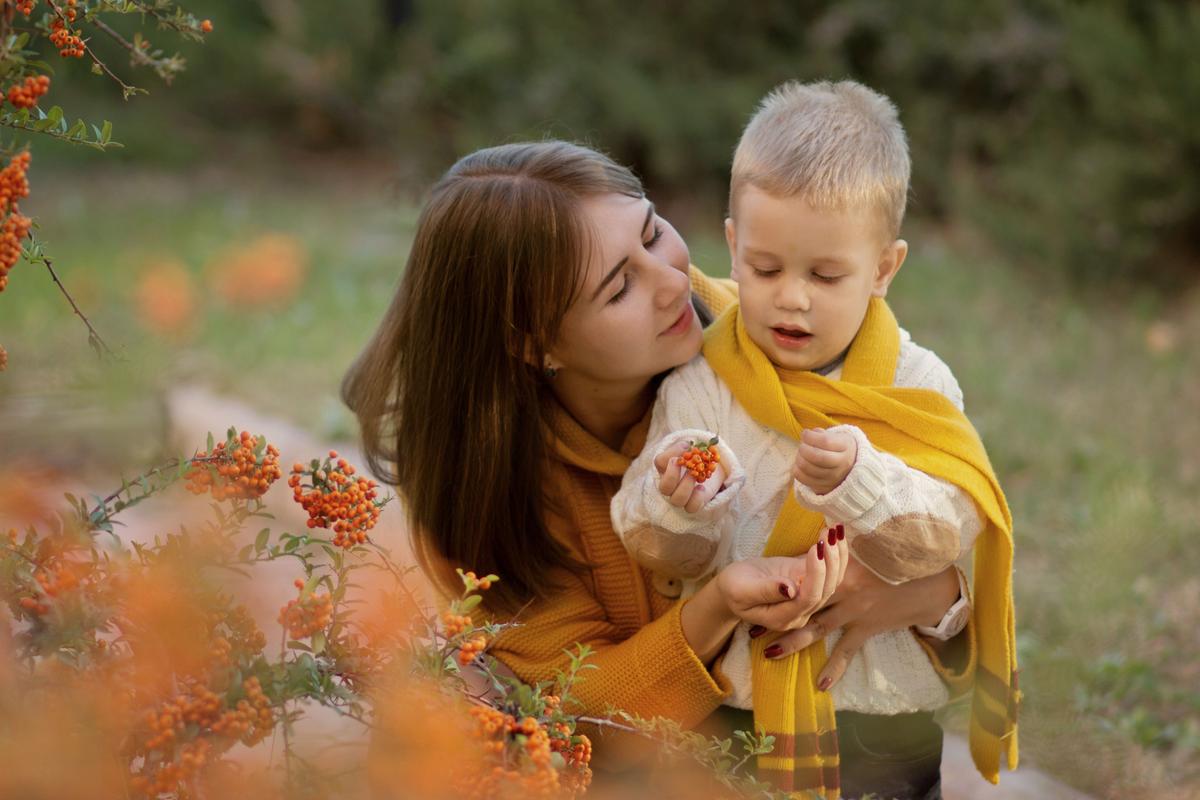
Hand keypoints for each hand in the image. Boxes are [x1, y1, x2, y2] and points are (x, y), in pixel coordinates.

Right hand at [654, 439, 725, 512]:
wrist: (707, 467)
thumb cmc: (695, 454)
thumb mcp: (692, 446)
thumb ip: (688, 446)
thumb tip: (687, 446)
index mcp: (665, 466)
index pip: (660, 461)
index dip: (672, 453)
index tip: (685, 446)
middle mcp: (668, 484)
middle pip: (664, 487)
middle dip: (673, 476)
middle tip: (685, 465)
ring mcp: (678, 496)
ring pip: (677, 500)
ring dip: (686, 486)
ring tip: (695, 475)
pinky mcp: (691, 504)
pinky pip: (690, 508)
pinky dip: (697, 499)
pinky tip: (702, 488)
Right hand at [714, 529, 848, 631]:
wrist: (734, 586)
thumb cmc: (733, 588)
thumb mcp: (741, 590)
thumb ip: (765, 591)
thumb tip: (790, 589)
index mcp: (782, 617)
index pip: (808, 598)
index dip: (816, 574)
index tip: (815, 549)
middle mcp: (800, 612)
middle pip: (825, 590)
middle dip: (831, 561)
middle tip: (829, 535)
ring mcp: (807, 599)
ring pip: (833, 581)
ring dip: (838, 556)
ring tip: (836, 530)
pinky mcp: (809, 583)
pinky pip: (829, 572)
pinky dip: (835, 554)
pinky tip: (835, 534)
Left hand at [757, 559, 960, 690]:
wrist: (930, 582)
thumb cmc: (900, 555)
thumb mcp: (871, 541)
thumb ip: (845, 539)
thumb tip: (828, 523)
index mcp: (840, 565)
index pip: (806, 570)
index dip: (783, 578)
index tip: (758, 583)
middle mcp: (842, 589)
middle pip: (803, 603)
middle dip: (778, 614)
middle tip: (752, 626)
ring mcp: (854, 611)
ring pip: (817, 628)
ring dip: (794, 641)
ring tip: (770, 653)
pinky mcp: (867, 627)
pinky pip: (847, 651)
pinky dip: (835, 667)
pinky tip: (821, 685)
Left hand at [793, 428, 856, 494]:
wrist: (848, 466)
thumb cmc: (836, 447)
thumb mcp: (835, 436)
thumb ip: (821, 434)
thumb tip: (807, 436)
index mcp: (846, 447)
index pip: (825, 441)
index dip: (810, 436)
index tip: (805, 434)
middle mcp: (842, 464)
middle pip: (817, 457)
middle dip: (804, 449)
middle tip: (802, 445)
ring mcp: (833, 478)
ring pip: (808, 468)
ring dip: (799, 458)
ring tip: (801, 454)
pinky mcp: (823, 487)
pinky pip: (803, 478)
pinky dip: (797, 469)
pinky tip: (800, 464)